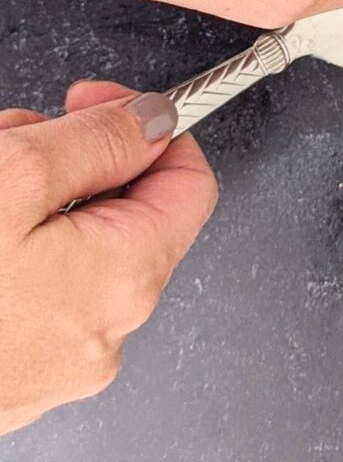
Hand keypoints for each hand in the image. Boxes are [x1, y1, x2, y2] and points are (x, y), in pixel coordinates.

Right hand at [0, 82, 216, 435]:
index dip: (148, 128)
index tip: (94, 102)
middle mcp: (101, 333)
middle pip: (121, 209)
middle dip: (68, 159)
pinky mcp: (9, 375)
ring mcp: (52, 363)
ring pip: (70, 244)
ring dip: (27, 199)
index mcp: (122, 279)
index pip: (188, 182)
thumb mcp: (12, 173)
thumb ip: (98, 139)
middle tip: (10, 144)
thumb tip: (156, 119)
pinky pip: (32, 288)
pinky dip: (5, 247)